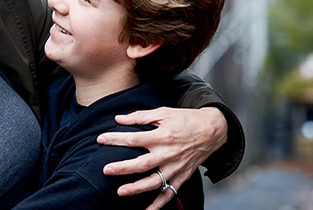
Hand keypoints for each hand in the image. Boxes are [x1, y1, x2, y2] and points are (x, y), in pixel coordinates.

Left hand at [96, 107, 227, 209]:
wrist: (212, 130)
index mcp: (162, 136)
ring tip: (120, 192)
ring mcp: (175, 168)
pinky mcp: (182, 177)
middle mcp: (168, 154)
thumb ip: (141, 116)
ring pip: (154, 182)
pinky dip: (159, 204)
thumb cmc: (186, 119)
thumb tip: (119, 119)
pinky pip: (170, 194)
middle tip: (106, 170)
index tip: (100, 139)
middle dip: (122, 168)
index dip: (116, 139)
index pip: (134, 139)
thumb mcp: (164, 112)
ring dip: (136, 188)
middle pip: (142, 164)